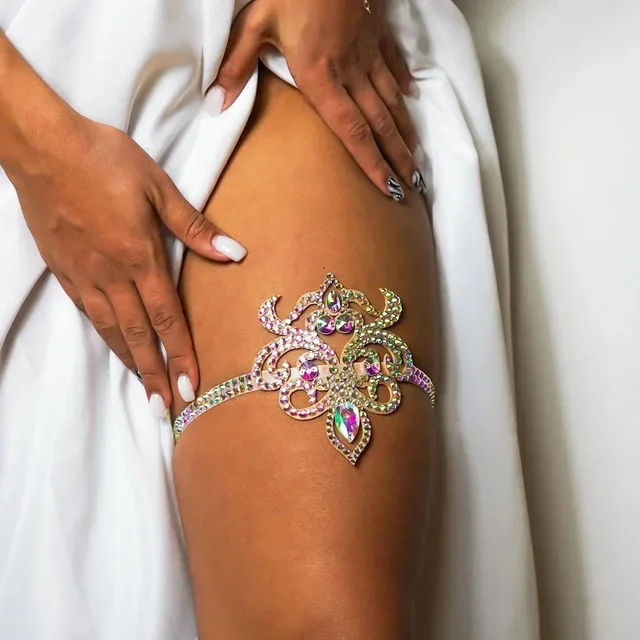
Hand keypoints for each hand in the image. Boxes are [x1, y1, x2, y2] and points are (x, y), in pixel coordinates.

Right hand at [6, 113, 246, 416]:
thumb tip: (235, 254)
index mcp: (140, 257)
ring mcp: (85, 275)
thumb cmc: (105, 160)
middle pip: (138, 336)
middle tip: (166, 409)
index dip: (181, 355)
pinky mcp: (64, 269)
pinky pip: (88, 312)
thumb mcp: (159, 187)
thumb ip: (196, 227)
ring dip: (131, 363)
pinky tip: (113, 347)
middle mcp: (112, 275)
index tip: (190, 388)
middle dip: (156, 374)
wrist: (43, 147)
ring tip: (144, 390)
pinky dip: (104, 336)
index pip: (168, 319)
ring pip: (111, 330)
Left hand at [213, 0, 427, 201]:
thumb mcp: (255, 22)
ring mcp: (367, 52)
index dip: (370, 162)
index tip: (387, 188)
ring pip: (391, 100)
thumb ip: (237, 65)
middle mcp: (350, 71)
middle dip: (395, 158)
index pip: (350, 130)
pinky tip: (411, 100)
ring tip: (416, 159)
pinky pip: (393, 65)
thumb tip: (216, 105)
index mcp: (320, 76)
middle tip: (410, 187)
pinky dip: (403, 85)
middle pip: (378, 123)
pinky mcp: (376, 32)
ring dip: (404, 131)